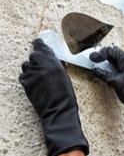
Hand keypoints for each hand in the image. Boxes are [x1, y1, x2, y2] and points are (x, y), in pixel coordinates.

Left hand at [19, 39, 88, 155]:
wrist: (58, 112)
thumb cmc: (66, 98)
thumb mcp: (65, 77)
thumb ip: (56, 66)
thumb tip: (51, 60)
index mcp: (52, 63)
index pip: (41, 47)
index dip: (40, 45)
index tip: (39, 44)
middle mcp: (40, 66)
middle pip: (33, 56)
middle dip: (38, 60)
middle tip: (43, 67)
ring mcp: (31, 75)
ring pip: (27, 66)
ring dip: (32, 69)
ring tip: (40, 77)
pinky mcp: (26, 83)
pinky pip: (24, 76)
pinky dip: (29, 78)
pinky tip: (36, 84)